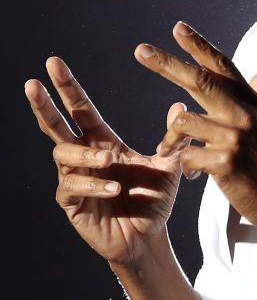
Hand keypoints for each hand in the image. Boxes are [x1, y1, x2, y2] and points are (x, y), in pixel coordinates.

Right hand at [24, 57, 186, 264]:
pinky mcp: (72, 204)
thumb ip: (174, 136)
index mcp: (103, 142)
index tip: (54, 63)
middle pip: (56, 126)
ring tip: (107, 160)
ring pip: (63, 156)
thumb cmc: (153, 198)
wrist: (149, 236)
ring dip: (84, 156)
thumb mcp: (169, 164)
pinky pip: (71, 188)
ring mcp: (75, 180)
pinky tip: (114, 188)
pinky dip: (92, 185)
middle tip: (33, 83)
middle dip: (44, 104)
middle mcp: (85, 157)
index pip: (81, 109)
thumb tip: (180, 103)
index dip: (68, 87)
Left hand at [142, 21, 256, 250]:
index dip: (200, 45)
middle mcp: (244, 113)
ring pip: (184, 121)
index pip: (223, 66)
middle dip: (167, 64)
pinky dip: (183, 163)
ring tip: (168, 151)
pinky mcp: (225, 161)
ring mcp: (235, 136)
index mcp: (252, 102)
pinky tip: (190, 173)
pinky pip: (186, 154)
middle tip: (141, 50)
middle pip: (200, 80)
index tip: (178, 28)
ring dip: (169, 138)